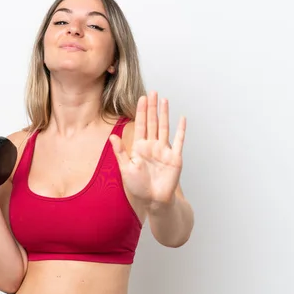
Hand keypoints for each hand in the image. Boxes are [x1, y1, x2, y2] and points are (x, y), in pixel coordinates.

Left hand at [109, 91, 185, 208]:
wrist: (153, 200)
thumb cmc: (138, 187)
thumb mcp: (125, 168)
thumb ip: (120, 152)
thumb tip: (112, 136)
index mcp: (139, 147)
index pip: (141, 125)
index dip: (141, 111)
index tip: (142, 98)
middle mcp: (152, 146)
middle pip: (153, 122)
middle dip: (152, 107)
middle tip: (153, 92)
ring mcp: (164, 150)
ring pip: (164, 127)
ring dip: (164, 114)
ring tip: (164, 100)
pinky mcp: (175, 157)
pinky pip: (179, 140)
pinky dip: (181, 129)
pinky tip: (181, 118)